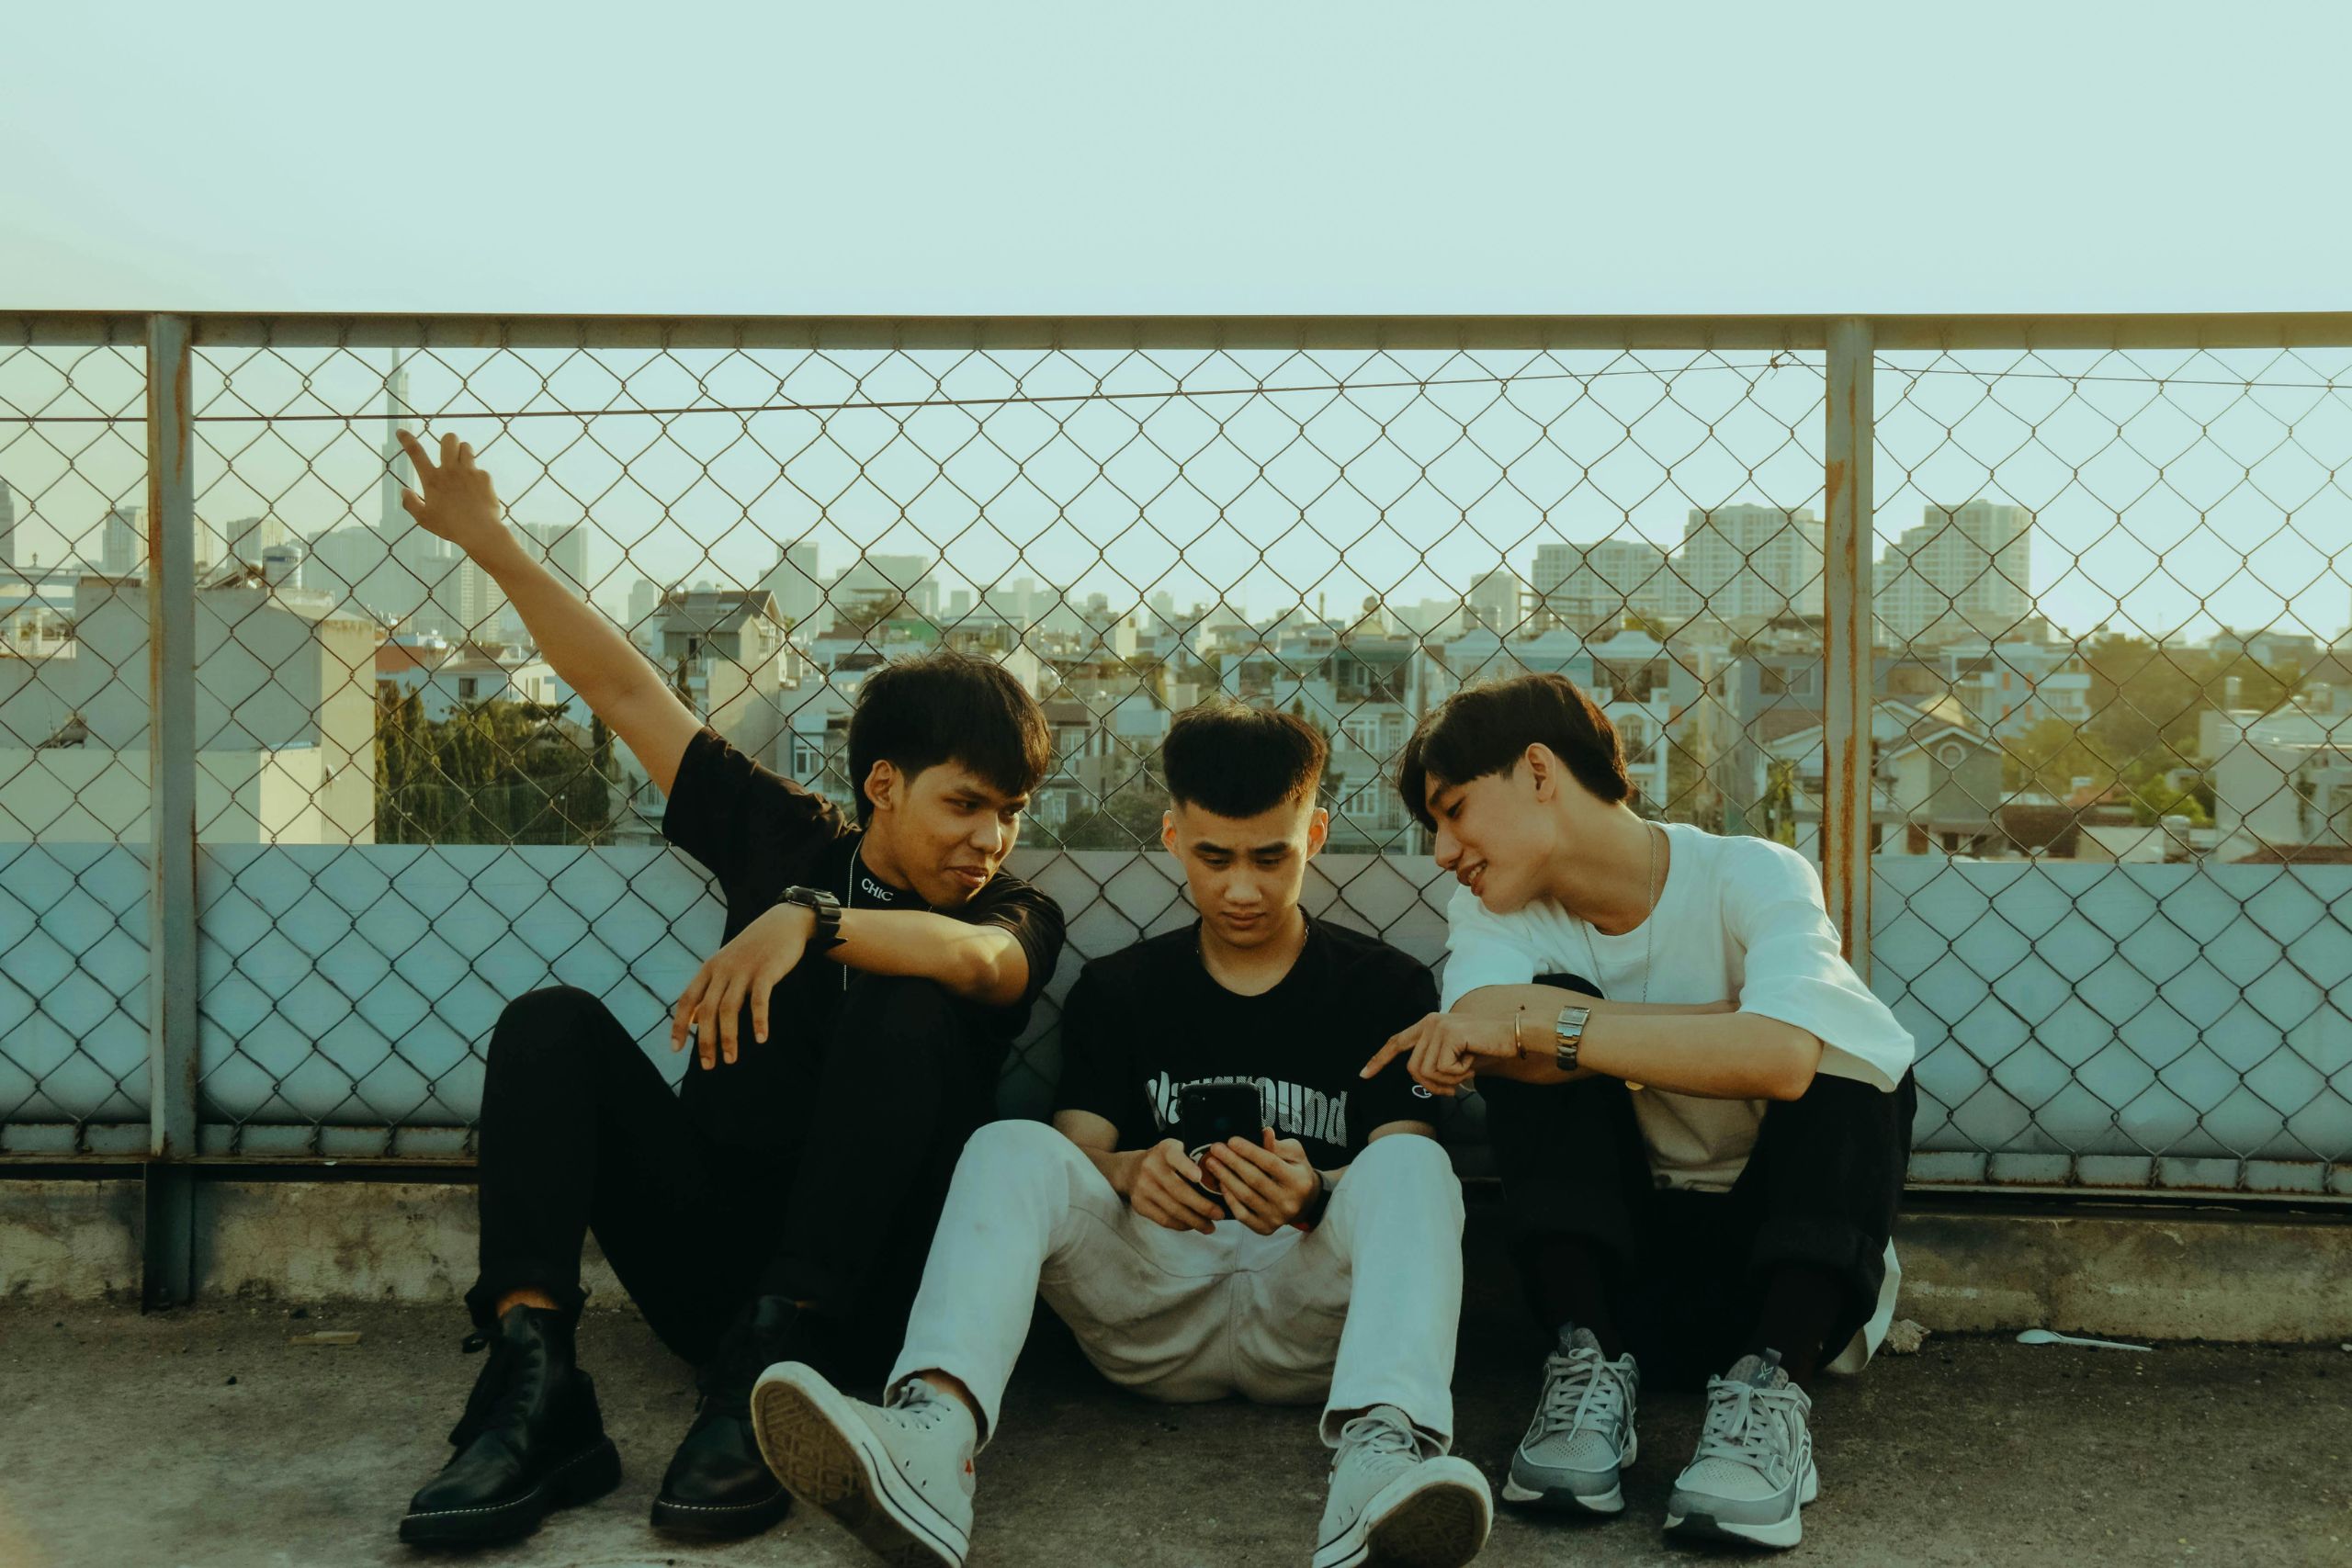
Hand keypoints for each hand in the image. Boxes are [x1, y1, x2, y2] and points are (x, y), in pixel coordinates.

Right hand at [395, 430, 515, 562]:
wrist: (480, 532)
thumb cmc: (450, 527)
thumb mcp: (424, 519)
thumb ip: (410, 504)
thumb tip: (404, 490)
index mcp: (432, 480)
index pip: (416, 453)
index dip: (407, 440)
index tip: (401, 431)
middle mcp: (450, 471)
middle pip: (449, 438)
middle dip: (448, 441)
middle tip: (448, 453)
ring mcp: (469, 472)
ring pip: (466, 446)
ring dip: (463, 453)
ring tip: (463, 469)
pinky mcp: (485, 477)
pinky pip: (480, 468)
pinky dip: (477, 476)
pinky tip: (477, 492)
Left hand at [669, 902, 813, 1068]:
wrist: (783, 922)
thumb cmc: (753, 948)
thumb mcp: (725, 964)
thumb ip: (709, 989)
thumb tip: (693, 1020)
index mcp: (709, 968)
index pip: (687, 1000)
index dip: (679, 1025)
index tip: (676, 1049)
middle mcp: (722, 969)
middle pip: (707, 1010)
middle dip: (705, 1041)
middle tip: (708, 1065)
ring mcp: (744, 970)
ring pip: (729, 1009)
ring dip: (729, 1037)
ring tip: (730, 1059)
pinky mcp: (767, 971)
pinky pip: (760, 1001)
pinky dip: (759, 1021)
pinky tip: (761, 1039)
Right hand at [1126, 1138, 1221, 1234]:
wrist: (1130, 1170)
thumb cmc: (1164, 1161)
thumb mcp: (1175, 1149)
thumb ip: (1194, 1158)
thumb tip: (1225, 1176)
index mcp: (1164, 1150)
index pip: (1175, 1156)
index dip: (1186, 1167)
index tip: (1199, 1177)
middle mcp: (1151, 1167)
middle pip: (1178, 1190)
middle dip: (1202, 1206)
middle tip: (1219, 1215)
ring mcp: (1143, 1187)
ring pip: (1173, 1209)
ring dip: (1194, 1221)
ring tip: (1210, 1227)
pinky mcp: (1139, 1204)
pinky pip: (1164, 1219)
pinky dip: (1181, 1225)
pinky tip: (1193, 1226)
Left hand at [1203, 1129, 1318, 1234]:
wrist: (1306, 1202)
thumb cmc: (1297, 1172)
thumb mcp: (1295, 1154)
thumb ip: (1279, 1145)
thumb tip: (1265, 1132)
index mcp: (1299, 1181)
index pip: (1270, 1163)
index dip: (1249, 1151)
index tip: (1231, 1140)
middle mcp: (1289, 1202)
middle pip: (1254, 1179)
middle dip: (1232, 1162)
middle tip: (1215, 1148)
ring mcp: (1276, 1218)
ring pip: (1245, 1196)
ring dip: (1225, 1177)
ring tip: (1212, 1163)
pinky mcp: (1265, 1228)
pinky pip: (1241, 1214)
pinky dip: (1229, 1198)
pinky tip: (1221, 1183)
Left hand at [1360, 1011, 1517, 1096]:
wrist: (1514, 1035)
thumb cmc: (1489, 1047)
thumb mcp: (1457, 1057)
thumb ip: (1437, 1064)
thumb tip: (1424, 1082)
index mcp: (1428, 1025)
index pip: (1397, 1042)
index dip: (1380, 1059)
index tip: (1364, 1074)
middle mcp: (1429, 1022)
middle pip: (1413, 1069)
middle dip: (1433, 1085)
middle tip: (1456, 1085)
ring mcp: (1438, 1026)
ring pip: (1427, 1072)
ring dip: (1450, 1080)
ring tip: (1468, 1068)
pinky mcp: (1449, 1034)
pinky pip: (1444, 1070)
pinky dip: (1460, 1074)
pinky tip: (1473, 1061)